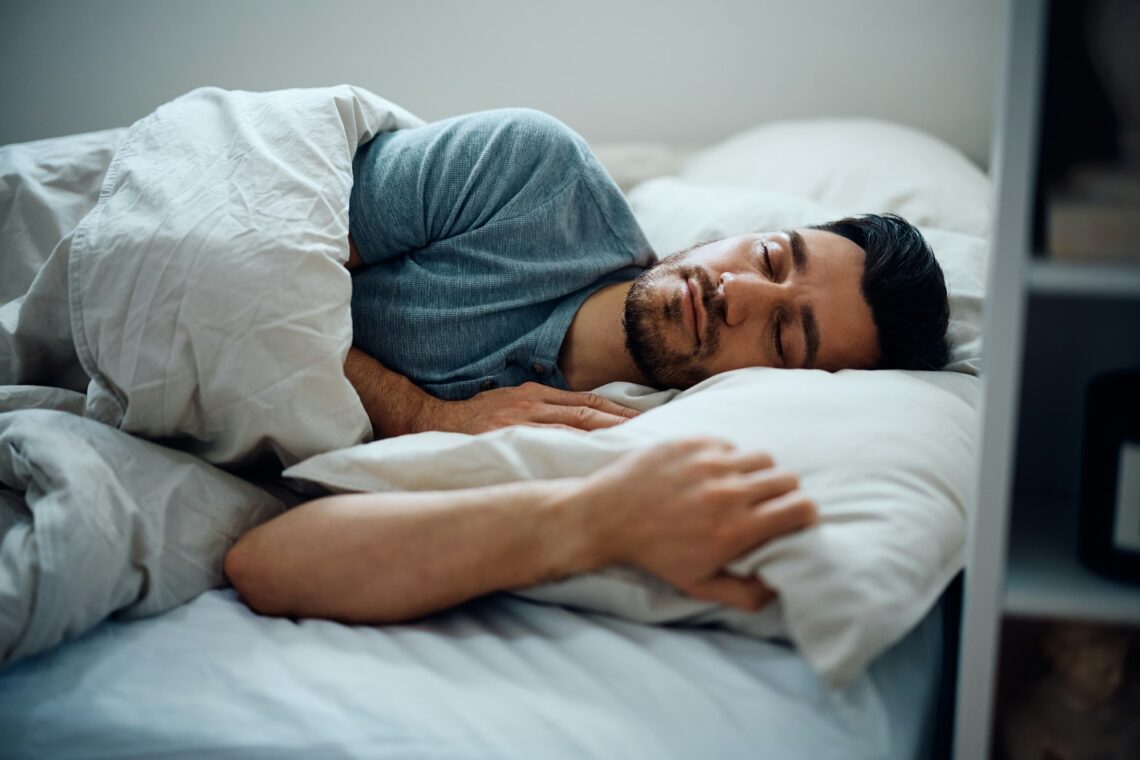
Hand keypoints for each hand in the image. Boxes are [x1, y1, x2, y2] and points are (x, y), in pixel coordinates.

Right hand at [413, 382, 638, 433]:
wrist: (433, 422)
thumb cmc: (475, 419)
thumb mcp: (512, 403)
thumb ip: (543, 410)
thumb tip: (581, 424)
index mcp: (536, 393)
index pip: (588, 401)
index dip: (618, 410)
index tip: (646, 421)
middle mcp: (533, 403)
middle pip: (589, 412)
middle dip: (623, 422)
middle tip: (654, 434)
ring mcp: (522, 420)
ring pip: (575, 426)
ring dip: (607, 436)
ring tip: (635, 447)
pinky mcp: (509, 436)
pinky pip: (551, 442)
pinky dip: (576, 449)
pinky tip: (596, 460)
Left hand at [572, 438, 816, 611]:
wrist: (606, 517)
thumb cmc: (655, 555)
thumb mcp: (699, 585)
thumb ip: (746, 594)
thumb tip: (780, 586)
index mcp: (735, 530)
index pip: (801, 508)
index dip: (806, 514)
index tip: (796, 518)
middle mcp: (727, 492)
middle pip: (787, 479)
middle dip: (786, 493)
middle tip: (770, 504)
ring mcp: (709, 463)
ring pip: (762, 458)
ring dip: (760, 473)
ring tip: (743, 487)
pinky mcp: (692, 442)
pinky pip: (730, 445)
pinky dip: (729, 459)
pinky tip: (712, 474)